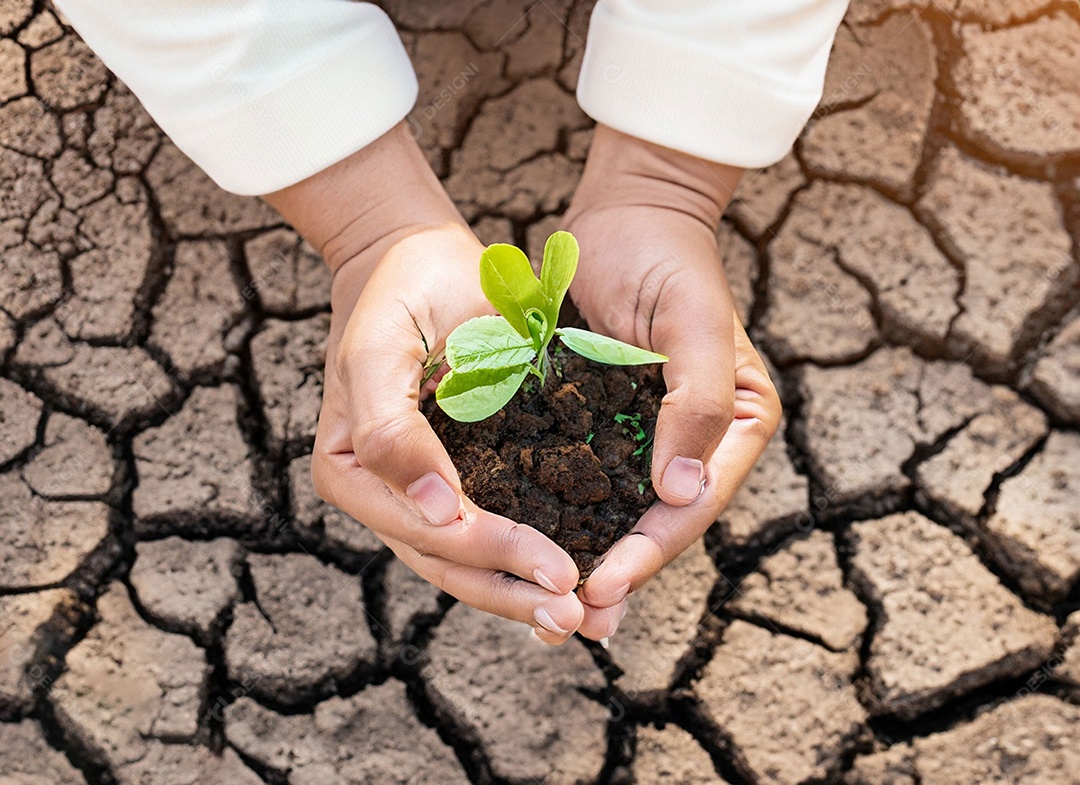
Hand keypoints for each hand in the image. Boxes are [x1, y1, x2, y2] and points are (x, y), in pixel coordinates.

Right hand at [264, 124, 583, 643]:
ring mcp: (422, 489)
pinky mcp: (462, 474)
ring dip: (523, 592)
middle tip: (575, 615)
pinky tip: (573, 580)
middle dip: (513, 591)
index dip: (490, 554)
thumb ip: (390, 428)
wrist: (418, 255)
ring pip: (470, 560)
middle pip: (449, 560)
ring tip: (579, 618)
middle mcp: (384, 491)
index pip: (426, 529)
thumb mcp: (381, 348)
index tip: (554, 569)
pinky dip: (528, 556)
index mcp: (354, 470)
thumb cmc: (400, 290)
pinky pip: (494, 526)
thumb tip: (431, 509)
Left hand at [562, 126, 780, 639]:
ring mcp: (650, 432)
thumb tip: (680, 493)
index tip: (605, 586)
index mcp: (736, 422)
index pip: (694, 502)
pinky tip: (534, 542)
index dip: (652, 549)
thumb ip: (695, 405)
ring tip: (554, 604)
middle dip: (620, 568)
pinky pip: (588, 475)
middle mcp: (697, 438)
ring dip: (591, 553)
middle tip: (575, 617)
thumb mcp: (694, 323)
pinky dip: (566, 511)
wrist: (627, 211)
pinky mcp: (607, 419)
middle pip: (659, 519)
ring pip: (622, 508)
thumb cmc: (669, 259)